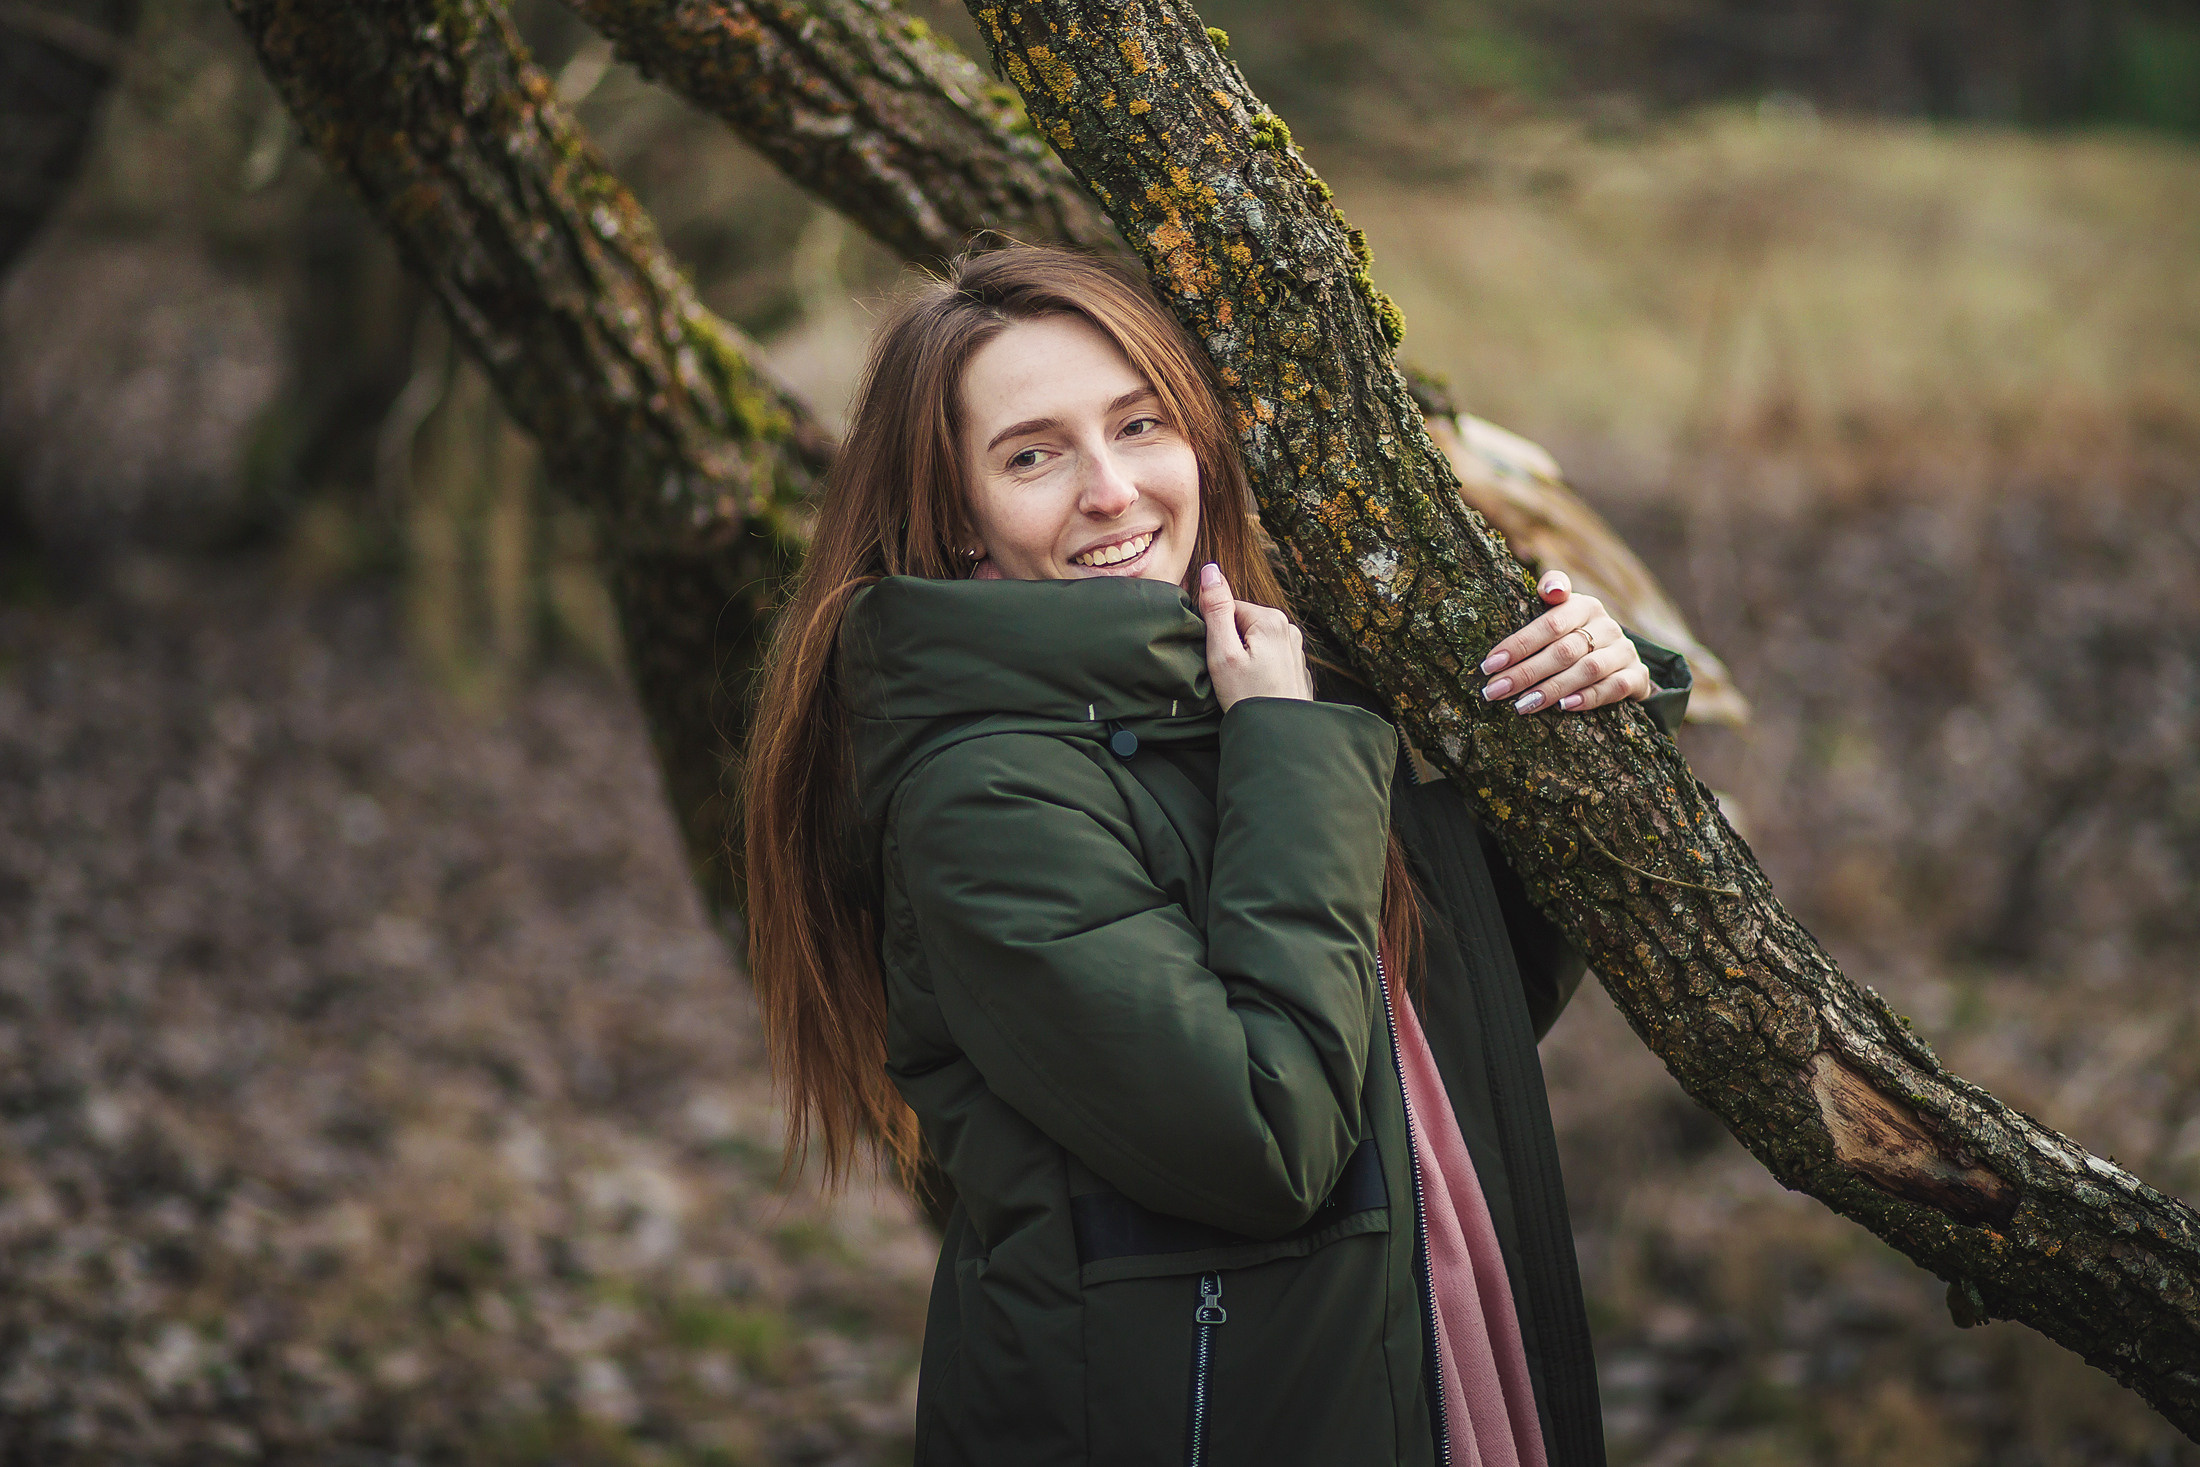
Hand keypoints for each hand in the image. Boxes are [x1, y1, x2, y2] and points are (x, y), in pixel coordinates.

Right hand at [1198, 562, 1312, 710]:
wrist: (1280, 737)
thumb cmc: (1247, 698)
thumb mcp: (1223, 653)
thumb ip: (1216, 609)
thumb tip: (1210, 570)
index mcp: (1271, 619)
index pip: (1229, 610)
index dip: (1216, 634)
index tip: (1218, 660)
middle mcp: (1288, 629)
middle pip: (1242, 625)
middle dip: (1230, 646)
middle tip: (1230, 676)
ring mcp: (1295, 649)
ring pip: (1254, 642)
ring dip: (1244, 658)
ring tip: (1242, 685)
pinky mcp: (1296, 667)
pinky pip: (1267, 658)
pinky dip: (1257, 670)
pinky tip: (1255, 689)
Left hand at [1479, 570, 1651, 714]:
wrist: (1619, 659)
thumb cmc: (1575, 633)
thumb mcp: (1561, 612)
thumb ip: (1550, 593)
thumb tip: (1551, 589)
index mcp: (1584, 606)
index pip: (1549, 624)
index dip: (1518, 645)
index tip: (1489, 664)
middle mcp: (1607, 626)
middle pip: (1563, 651)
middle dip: (1525, 673)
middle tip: (1494, 691)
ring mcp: (1624, 651)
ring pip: (1587, 671)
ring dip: (1551, 689)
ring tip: (1522, 705)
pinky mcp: (1636, 676)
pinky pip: (1613, 688)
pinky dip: (1589, 698)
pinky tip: (1564, 707)